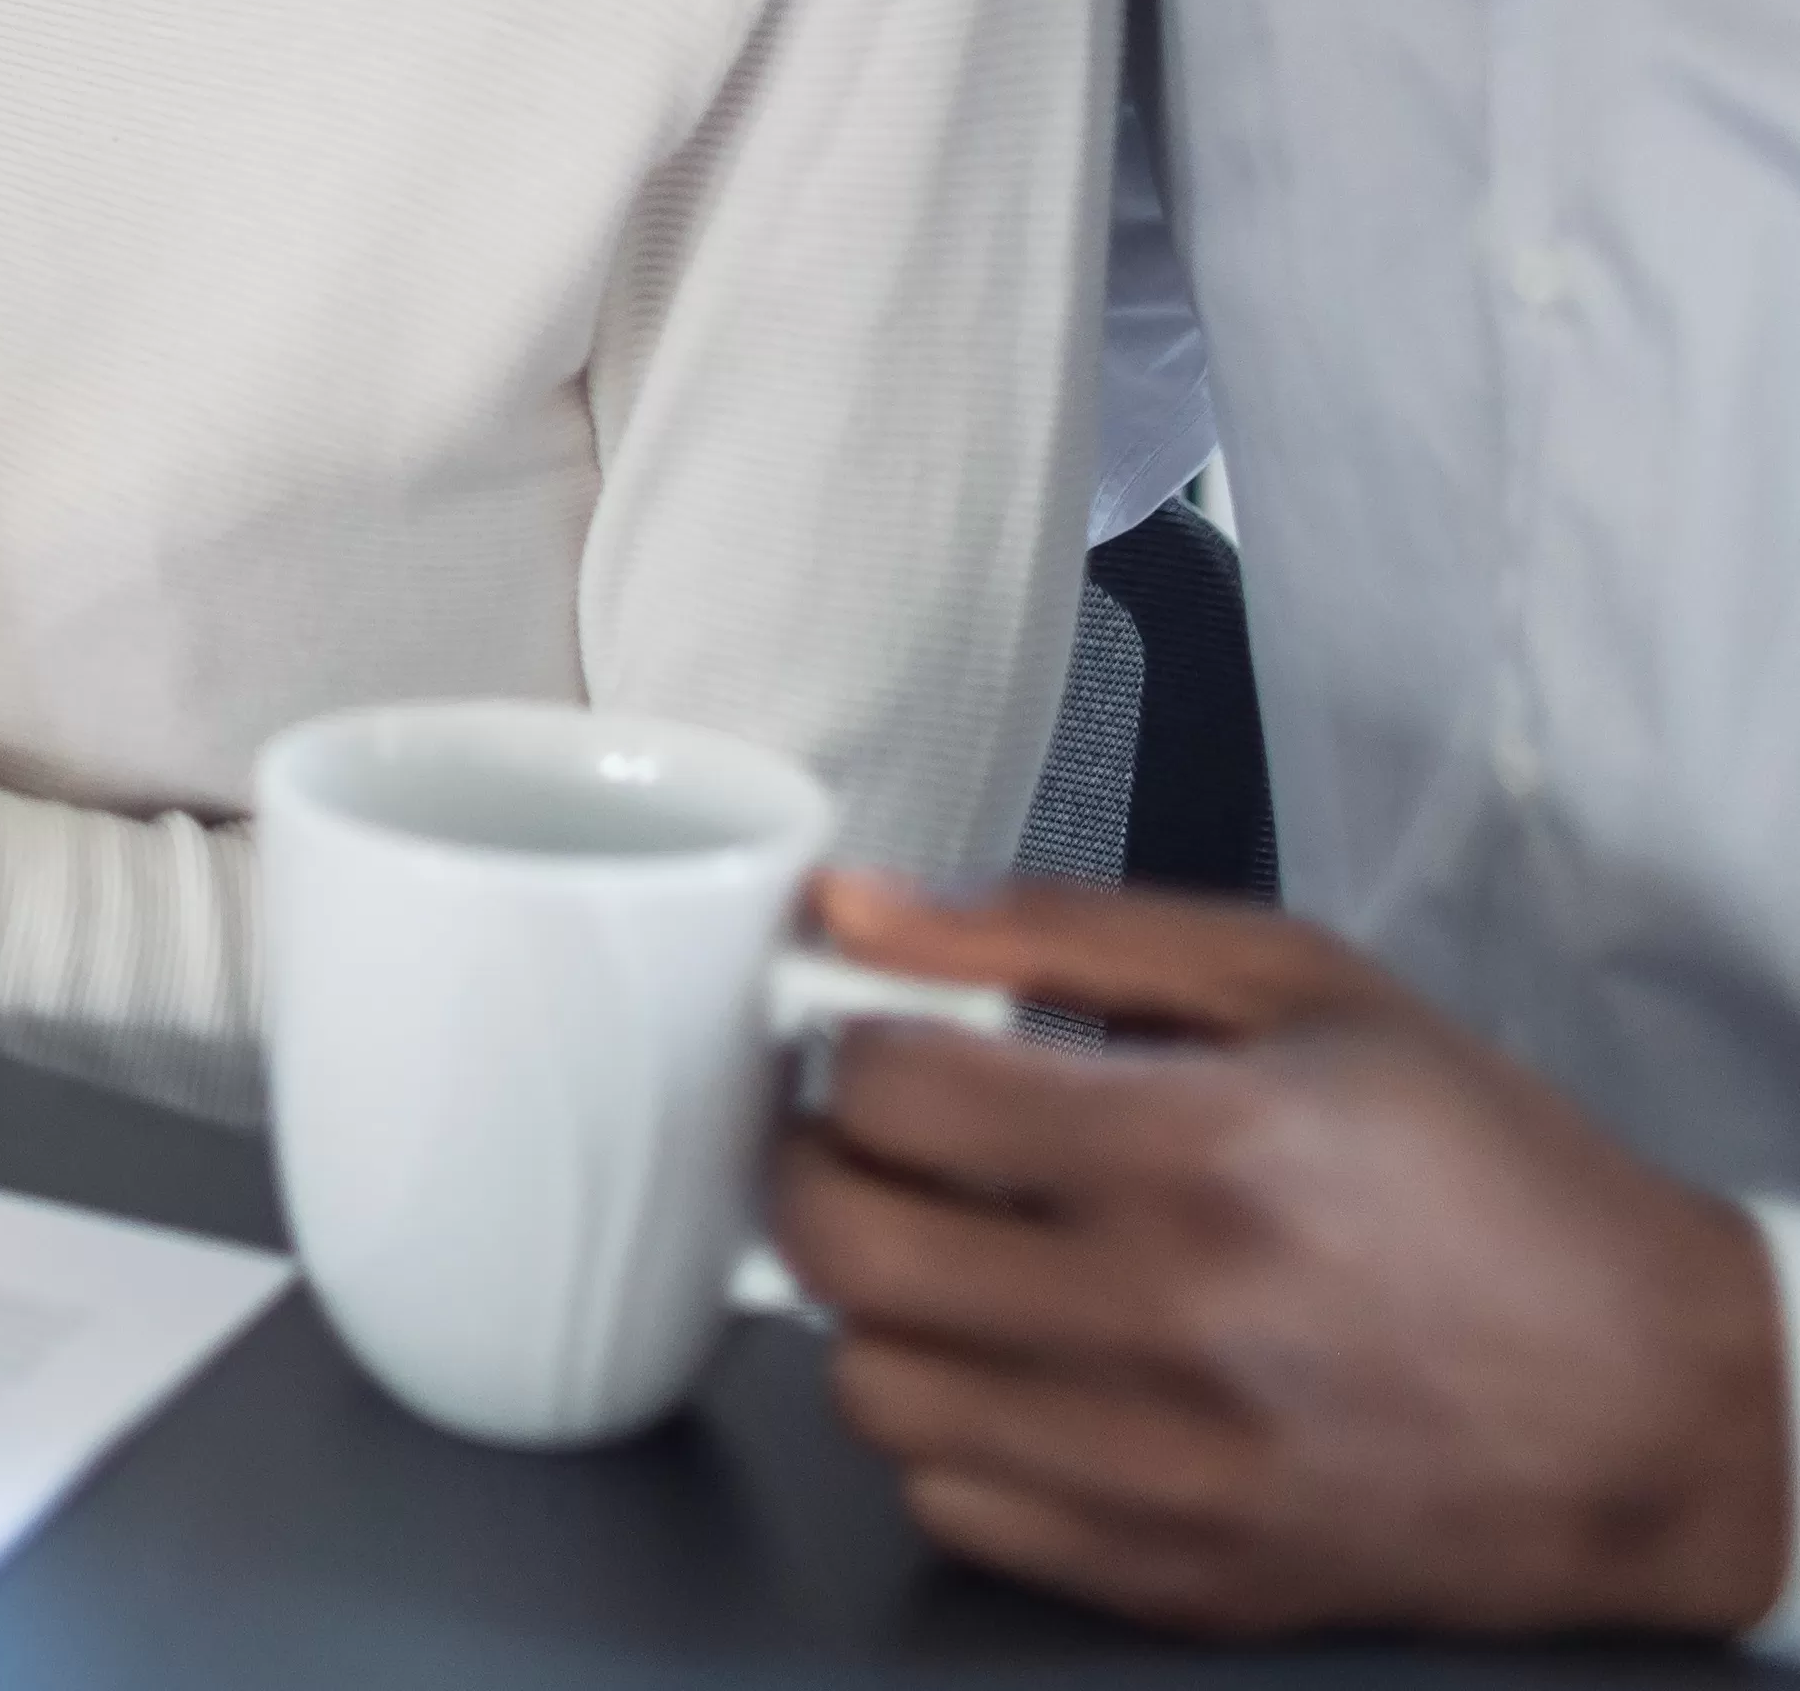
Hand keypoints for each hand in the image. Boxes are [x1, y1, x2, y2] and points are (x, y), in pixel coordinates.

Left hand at [770, 871, 1794, 1641]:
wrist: (1661, 1406)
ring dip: (877, 1309)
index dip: (856, 1050)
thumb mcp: (1301, 990)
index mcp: (1206, 1151)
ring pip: (869, 1387)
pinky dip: (952, 1433)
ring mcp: (1170, 1472)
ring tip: (955, 1257)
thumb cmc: (1490, 1179)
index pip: (890, 1092)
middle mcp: (1174, 1322)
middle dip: (819, 1170)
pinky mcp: (1175, 1577)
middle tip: (874, 1147)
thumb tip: (851, 902)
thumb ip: (1052, 930)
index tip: (887, 1048)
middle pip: (840, 1244)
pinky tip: (1021, 1369)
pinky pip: (951, 1505)